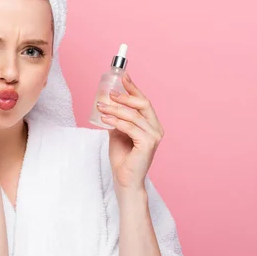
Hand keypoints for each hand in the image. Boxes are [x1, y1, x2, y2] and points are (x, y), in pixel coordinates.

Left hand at [97, 73, 163, 190]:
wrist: (125, 179)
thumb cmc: (123, 158)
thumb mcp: (118, 132)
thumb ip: (117, 118)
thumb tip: (107, 102)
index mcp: (152, 124)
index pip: (143, 102)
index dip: (133, 88)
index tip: (123, 76)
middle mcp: (156, 129)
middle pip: (143, 104)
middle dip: (125, 96)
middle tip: (109, 93)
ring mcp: (154, 136)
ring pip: (133, 116)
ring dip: (115, 109)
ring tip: (100, 106)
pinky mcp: (147, 144)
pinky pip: (129, 127)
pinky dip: (115, 121)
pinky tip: (104, 119)